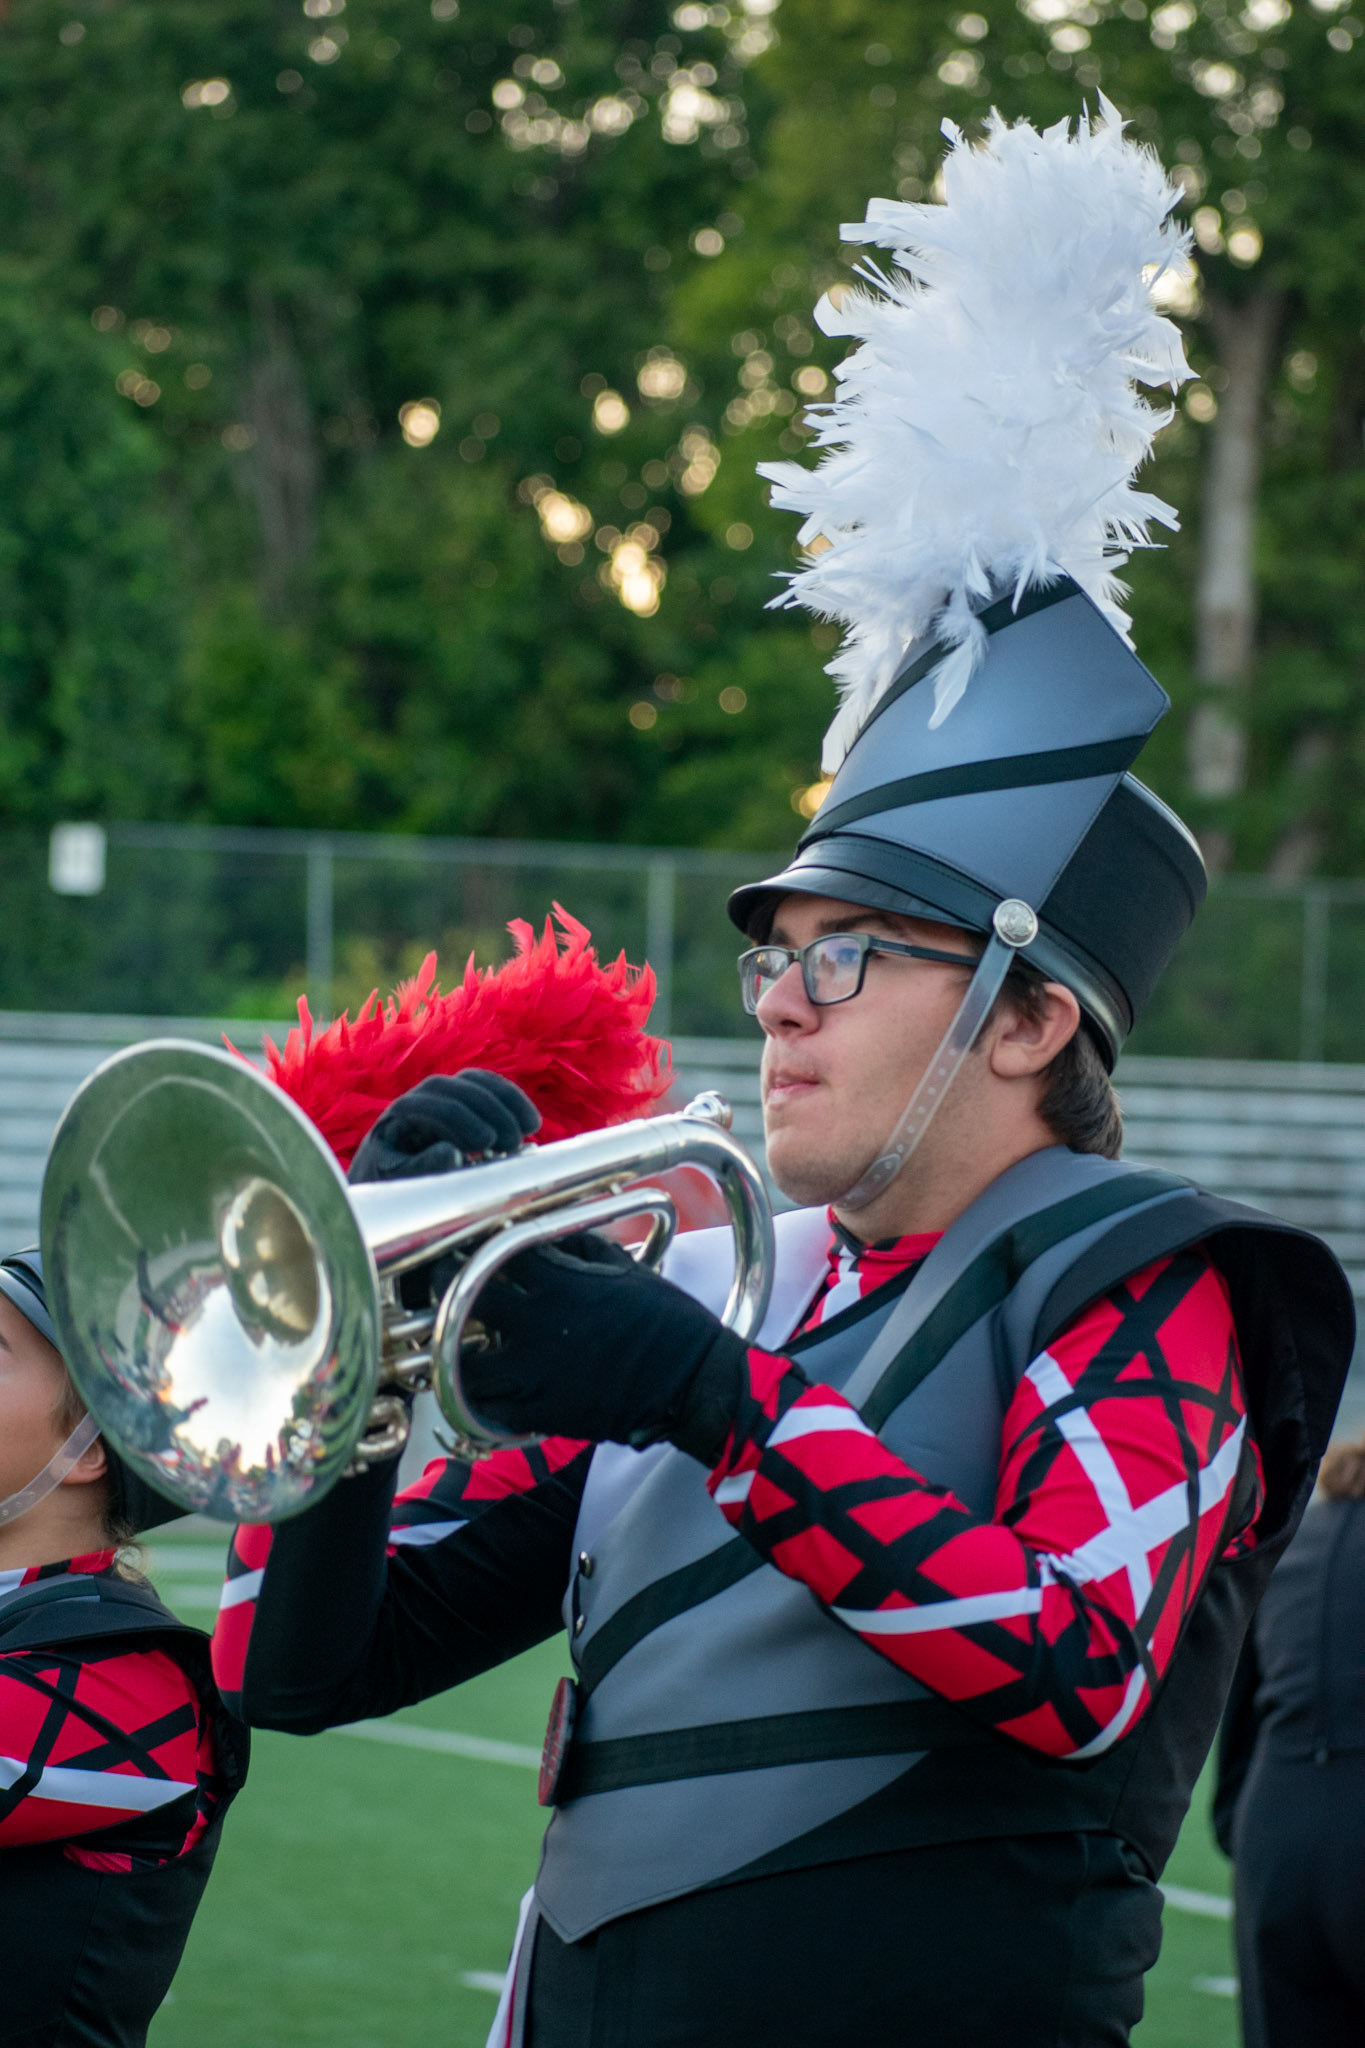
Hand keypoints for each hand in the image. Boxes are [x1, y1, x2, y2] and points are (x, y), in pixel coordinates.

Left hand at [348, 1072, 540, 1184]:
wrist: (395, 1180)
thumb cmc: (396, 1184)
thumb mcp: (401, 1181)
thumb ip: (421, 1168)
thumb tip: (452, 1153)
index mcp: (399, 1116)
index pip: (431, 1105)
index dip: (460, 1120)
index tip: (486, 1143)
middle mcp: (421, 1098)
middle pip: (457, 1088)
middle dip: (488, 1111)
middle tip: (511, 1142)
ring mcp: (444, 1094)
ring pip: (477, 1082)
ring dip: (507, 1101)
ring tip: (529, 1129)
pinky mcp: (466, 1099)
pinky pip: (491, 1088)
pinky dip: (513, 1101)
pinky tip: (531, 1123)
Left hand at [463, 1233, 747, 1461]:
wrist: (690, 1379)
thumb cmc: (664, 1319)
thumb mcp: (625, 1269)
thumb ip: (580, 1247)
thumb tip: (551, 1232)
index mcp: (560, 1284)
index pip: (492, 1256)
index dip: (468, 1250)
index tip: (459, 1249)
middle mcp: (540, 1326)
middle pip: (462, 1303)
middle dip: (443, 1292)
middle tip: (440, 1290)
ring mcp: (537, 1373)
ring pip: (464, 1366)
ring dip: (453, 1354)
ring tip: (455, 1347)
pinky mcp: (543, 1412)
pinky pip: (490, 1410)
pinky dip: (479, 1400)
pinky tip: (483, 1389)